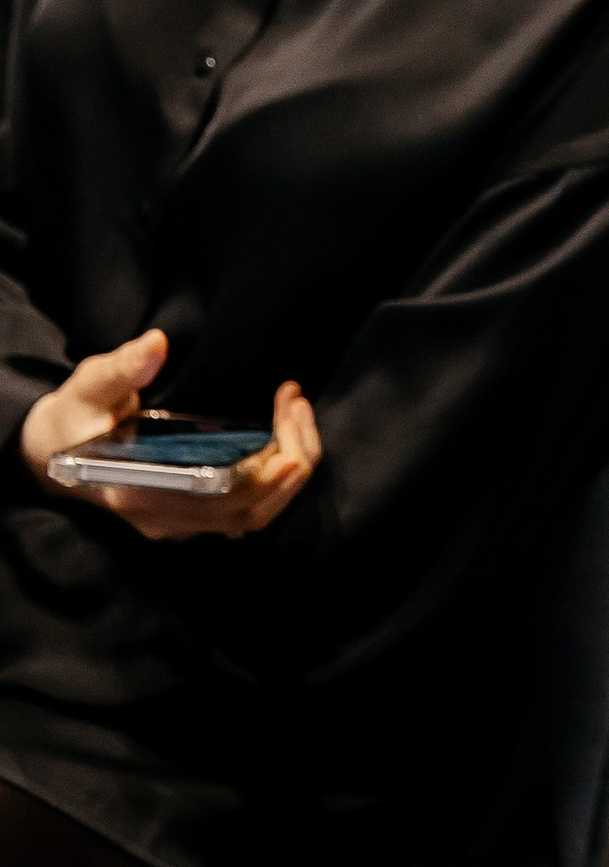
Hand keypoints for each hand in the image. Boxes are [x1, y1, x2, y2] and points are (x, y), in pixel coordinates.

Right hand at [23, 333, 320, 542]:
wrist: (53, 450)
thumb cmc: (75, 416)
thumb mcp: (90, 386)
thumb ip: (122, 368)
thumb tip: (155, 345)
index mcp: (138, 492)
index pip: (217, 501)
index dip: (262, 473)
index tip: (286, 430)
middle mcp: (164, 518)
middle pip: (250, 510)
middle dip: (289, 458)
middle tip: (297, 403)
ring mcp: (180, 521)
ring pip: (255, 514)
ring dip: (290, 467)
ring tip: (297, 410)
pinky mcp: (192, 513)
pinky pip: (248, 508)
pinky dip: (276, 476)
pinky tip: (285, 432)